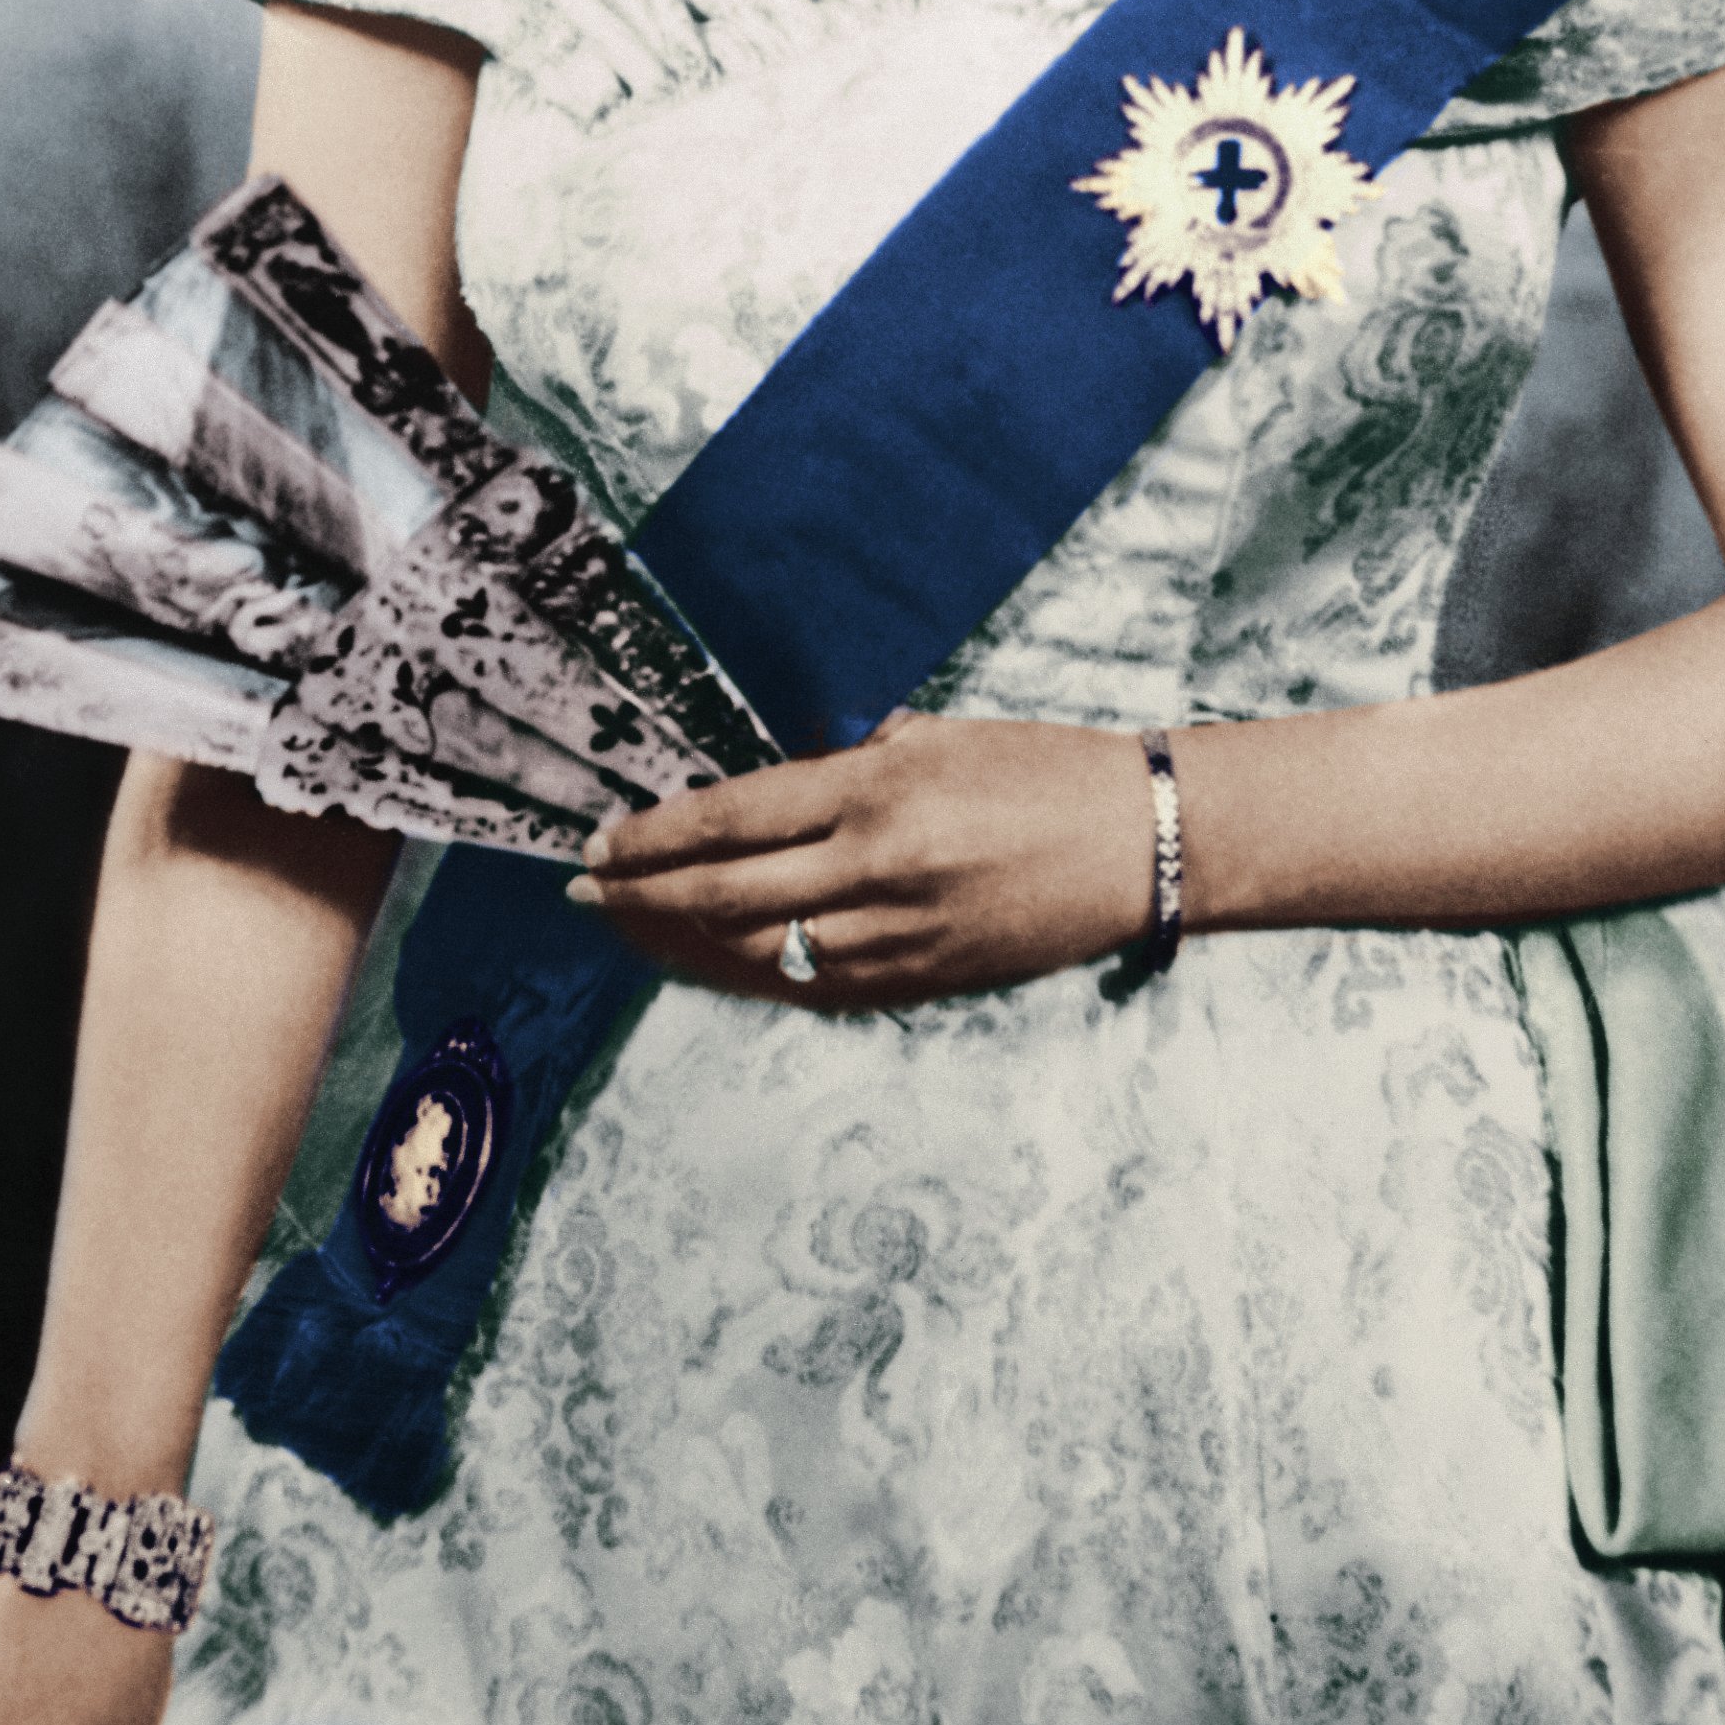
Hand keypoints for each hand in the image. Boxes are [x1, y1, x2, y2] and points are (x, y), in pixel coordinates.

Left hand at [568, 711, 1155, 1008]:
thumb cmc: (1042, 770)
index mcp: (878, 792)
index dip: (653, 836)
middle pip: (723, 896)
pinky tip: (706, 964)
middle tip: (584, 888)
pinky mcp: (920, 982)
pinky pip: (808, 986)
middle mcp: (877, 869)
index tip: (602, 838)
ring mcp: (898, 937)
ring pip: (754, 954)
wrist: (1140, 844)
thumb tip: (763, 792)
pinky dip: (745, 976)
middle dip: (638, 896)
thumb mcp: (935, 738)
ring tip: (625, 928)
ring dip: (677, 944)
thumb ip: (846, 765)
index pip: (732, 818)